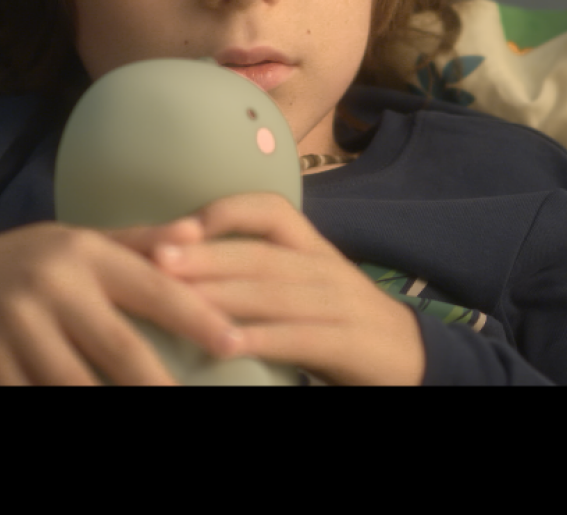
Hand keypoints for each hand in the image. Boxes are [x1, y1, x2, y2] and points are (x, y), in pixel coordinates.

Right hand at [0, 222, 244, 384]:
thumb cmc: (20, 263)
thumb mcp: (74, 240)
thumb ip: (136, 241)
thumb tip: (196, 230)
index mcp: (83, 253)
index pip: (152, 285)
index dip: (197, 316)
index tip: (234, 340)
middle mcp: (52, 288)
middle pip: (119, 347)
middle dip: (159, 382)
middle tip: (191, 398)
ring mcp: (14, 330)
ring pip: (76, 385)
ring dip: (111, 403)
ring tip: (152, 406)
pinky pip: (31, 399)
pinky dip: (59, 408)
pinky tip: (85, 411)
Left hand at [141, 193, 425, 385]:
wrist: (410, 355)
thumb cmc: (340, 320)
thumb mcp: (307, 285)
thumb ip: (264, 272)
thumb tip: (191, 266)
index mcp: (313, 248)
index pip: (271, 211)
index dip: (226, 211)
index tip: (178, 226)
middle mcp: (326, 267)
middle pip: (261, 253)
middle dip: (205, 254)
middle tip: (155, 258)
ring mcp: (341, 303)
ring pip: (275, 292)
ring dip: (222, 295)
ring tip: (177, 300)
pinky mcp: (350, 342)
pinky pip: (301, 336)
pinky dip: (262, 339)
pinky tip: (227, 345)